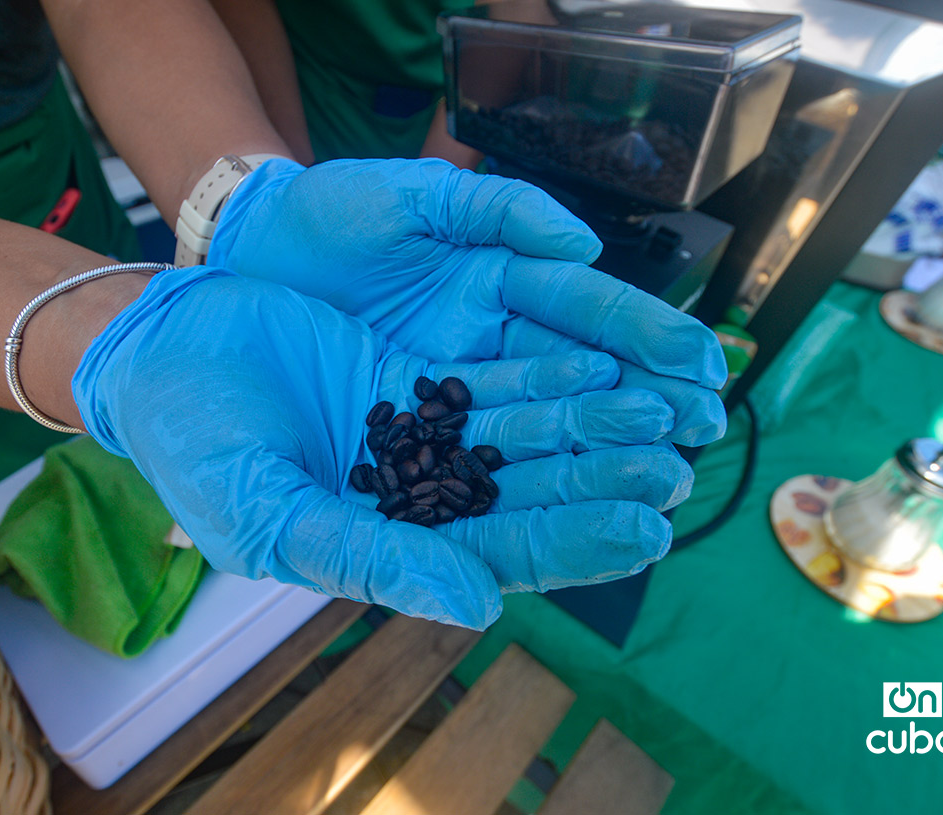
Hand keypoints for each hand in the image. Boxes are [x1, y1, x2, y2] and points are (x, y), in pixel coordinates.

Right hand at [73, 266, 693, 628]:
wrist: (161, 355)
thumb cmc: (196, 447)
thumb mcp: (270, 516)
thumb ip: (371, 562)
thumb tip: (476, 608)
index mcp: (386, 545)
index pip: (497, 555)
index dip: (571, 545)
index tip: (645, 532)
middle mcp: (416, 495)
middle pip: (527, 494)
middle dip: (598, 481)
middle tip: (673, 469)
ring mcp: (419, 432)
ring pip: (521, 432)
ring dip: (587, 422)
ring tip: (657, 411)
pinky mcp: (414, 376)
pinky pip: (491, 375)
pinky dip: (543, 370)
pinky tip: (596, 360)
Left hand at [207, 157, 726, 446]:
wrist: (243, 255)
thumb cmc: (325, 217)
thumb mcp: (411, 196)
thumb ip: (497, 208)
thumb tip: (583, 242)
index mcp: (501, 286)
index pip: (586, 315)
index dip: (642, 340)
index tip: (699, 368)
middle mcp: (487, 351)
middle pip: (575, 386)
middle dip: (636, 413)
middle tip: (695, 440)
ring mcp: (449, 402)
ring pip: (535, 438)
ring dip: (595, 464)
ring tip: (657, 488)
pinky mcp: (406, 444)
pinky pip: (470, 475)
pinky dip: (520, 497)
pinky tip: (571, 517)